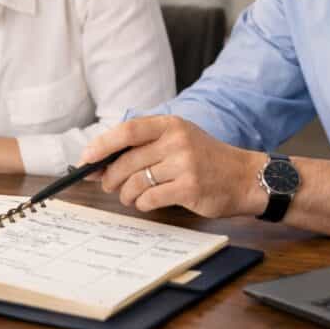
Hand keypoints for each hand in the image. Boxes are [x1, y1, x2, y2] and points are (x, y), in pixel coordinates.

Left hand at [80, 115, 266, 217]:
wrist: (243, 177)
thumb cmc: (204, 159)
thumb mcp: (178, 140)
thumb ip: (143, 147)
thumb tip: (99, 163)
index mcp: (171, 124)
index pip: (128, 130)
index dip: (102, 144)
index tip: (86, 158)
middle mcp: (176, 141)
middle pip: (127, 160)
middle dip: (110, 177)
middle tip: (108, 185)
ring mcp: (184, 164)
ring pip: (135, 182)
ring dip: (126, 194)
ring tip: (130, 196)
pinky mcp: (190, 188)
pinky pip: (150, 199)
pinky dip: (142, 204)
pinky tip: (147, 202)